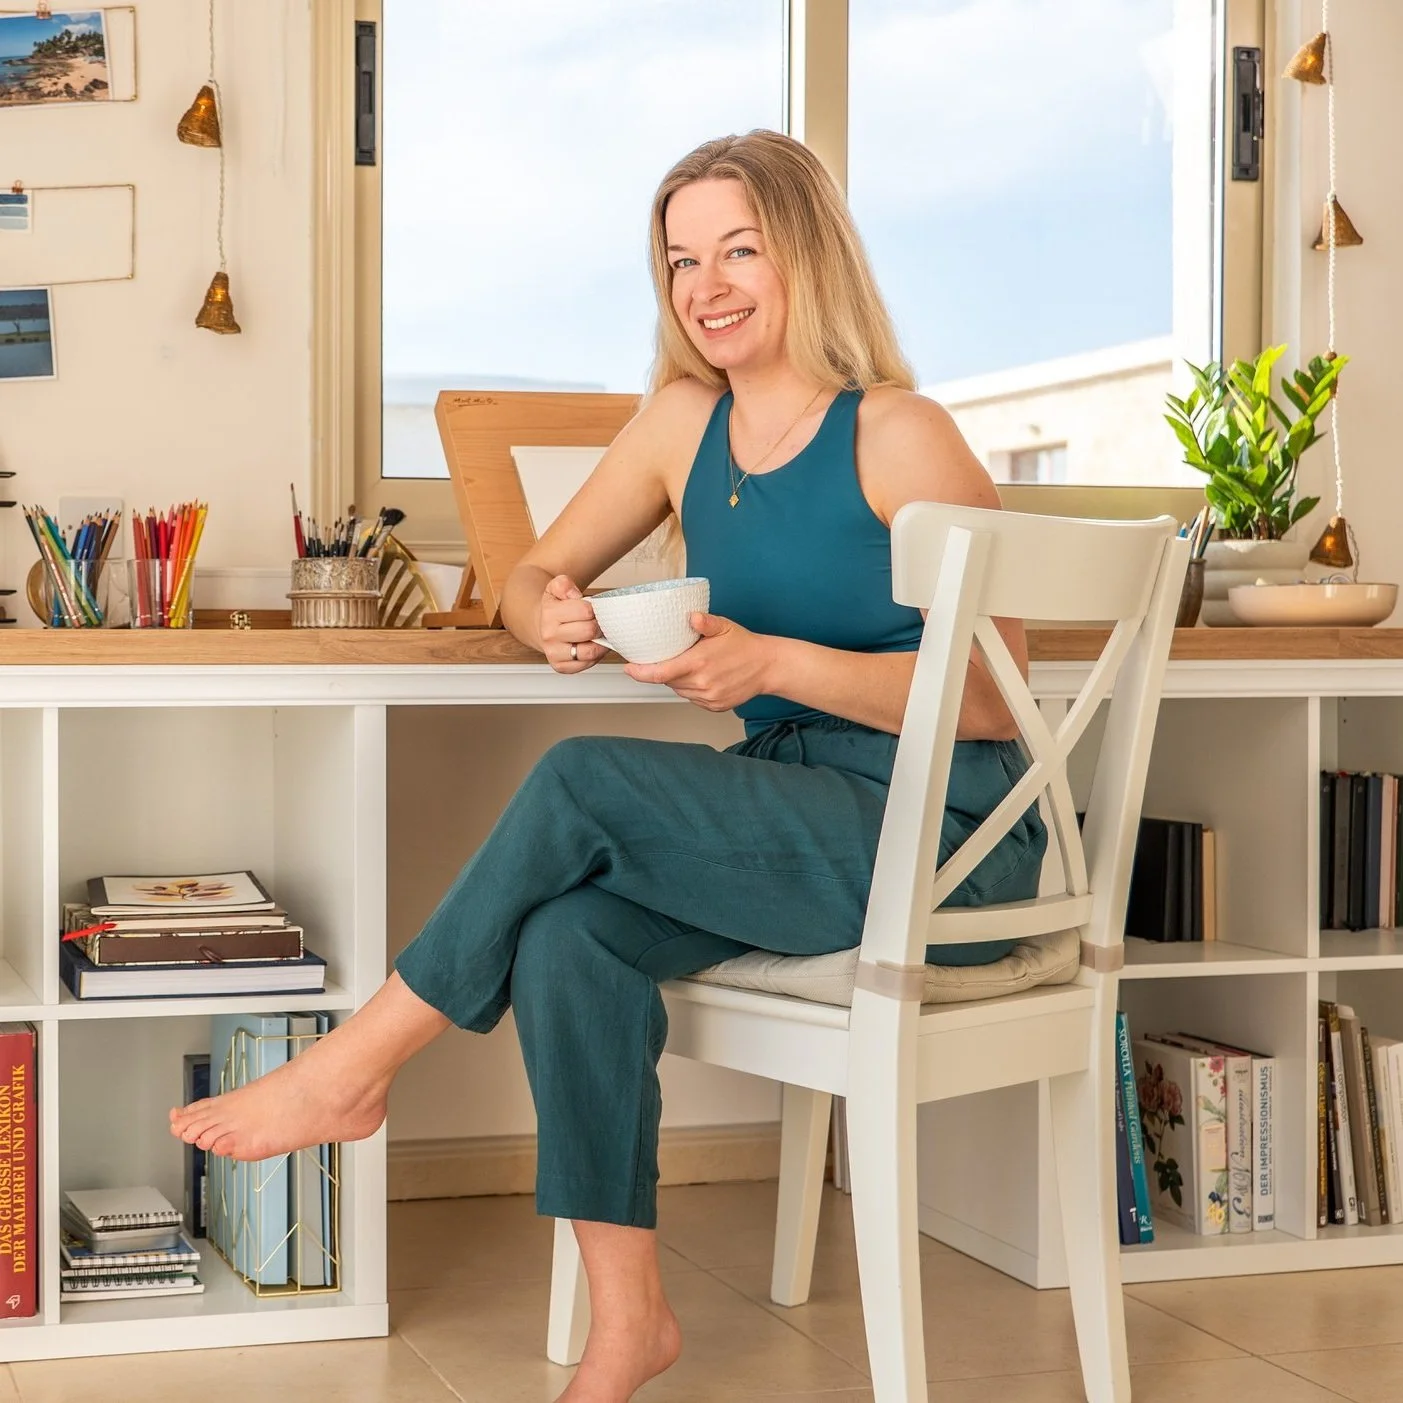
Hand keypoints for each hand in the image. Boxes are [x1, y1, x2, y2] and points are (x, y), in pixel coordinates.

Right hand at [539, 575, 605, 673]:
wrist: (540, 626)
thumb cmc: (553, 609)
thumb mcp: (555, 588)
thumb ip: (564, 584)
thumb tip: (574, 594)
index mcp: (550, 613)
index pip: (586, 611)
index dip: (595, 609)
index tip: (593, 610)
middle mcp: (550, 635)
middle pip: (590, 631)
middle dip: (598, 625)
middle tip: (597, 622)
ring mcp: (554, 653)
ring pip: (590, 651)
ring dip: (599, 643)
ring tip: (597, 635)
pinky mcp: (560, 667)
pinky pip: (587, 664)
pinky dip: (594, 656)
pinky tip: (590, 646)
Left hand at [625, 613, 774, 710]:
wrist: (768, 666)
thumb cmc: (745, 645)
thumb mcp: (724, 626)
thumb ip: (705, 622)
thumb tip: (691, 616)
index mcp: (698, 663)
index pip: (659, 672)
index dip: (640, 672)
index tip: (628, 668)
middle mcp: (701, 683)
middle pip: (668, 681)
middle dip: (663, 670)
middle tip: (670, 657)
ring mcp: (708, 698)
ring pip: (679, 690)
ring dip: (678, 680)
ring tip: (690, 665)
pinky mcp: (715, 706)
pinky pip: (693, 699)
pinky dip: (692, 689)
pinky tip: (702, 677)